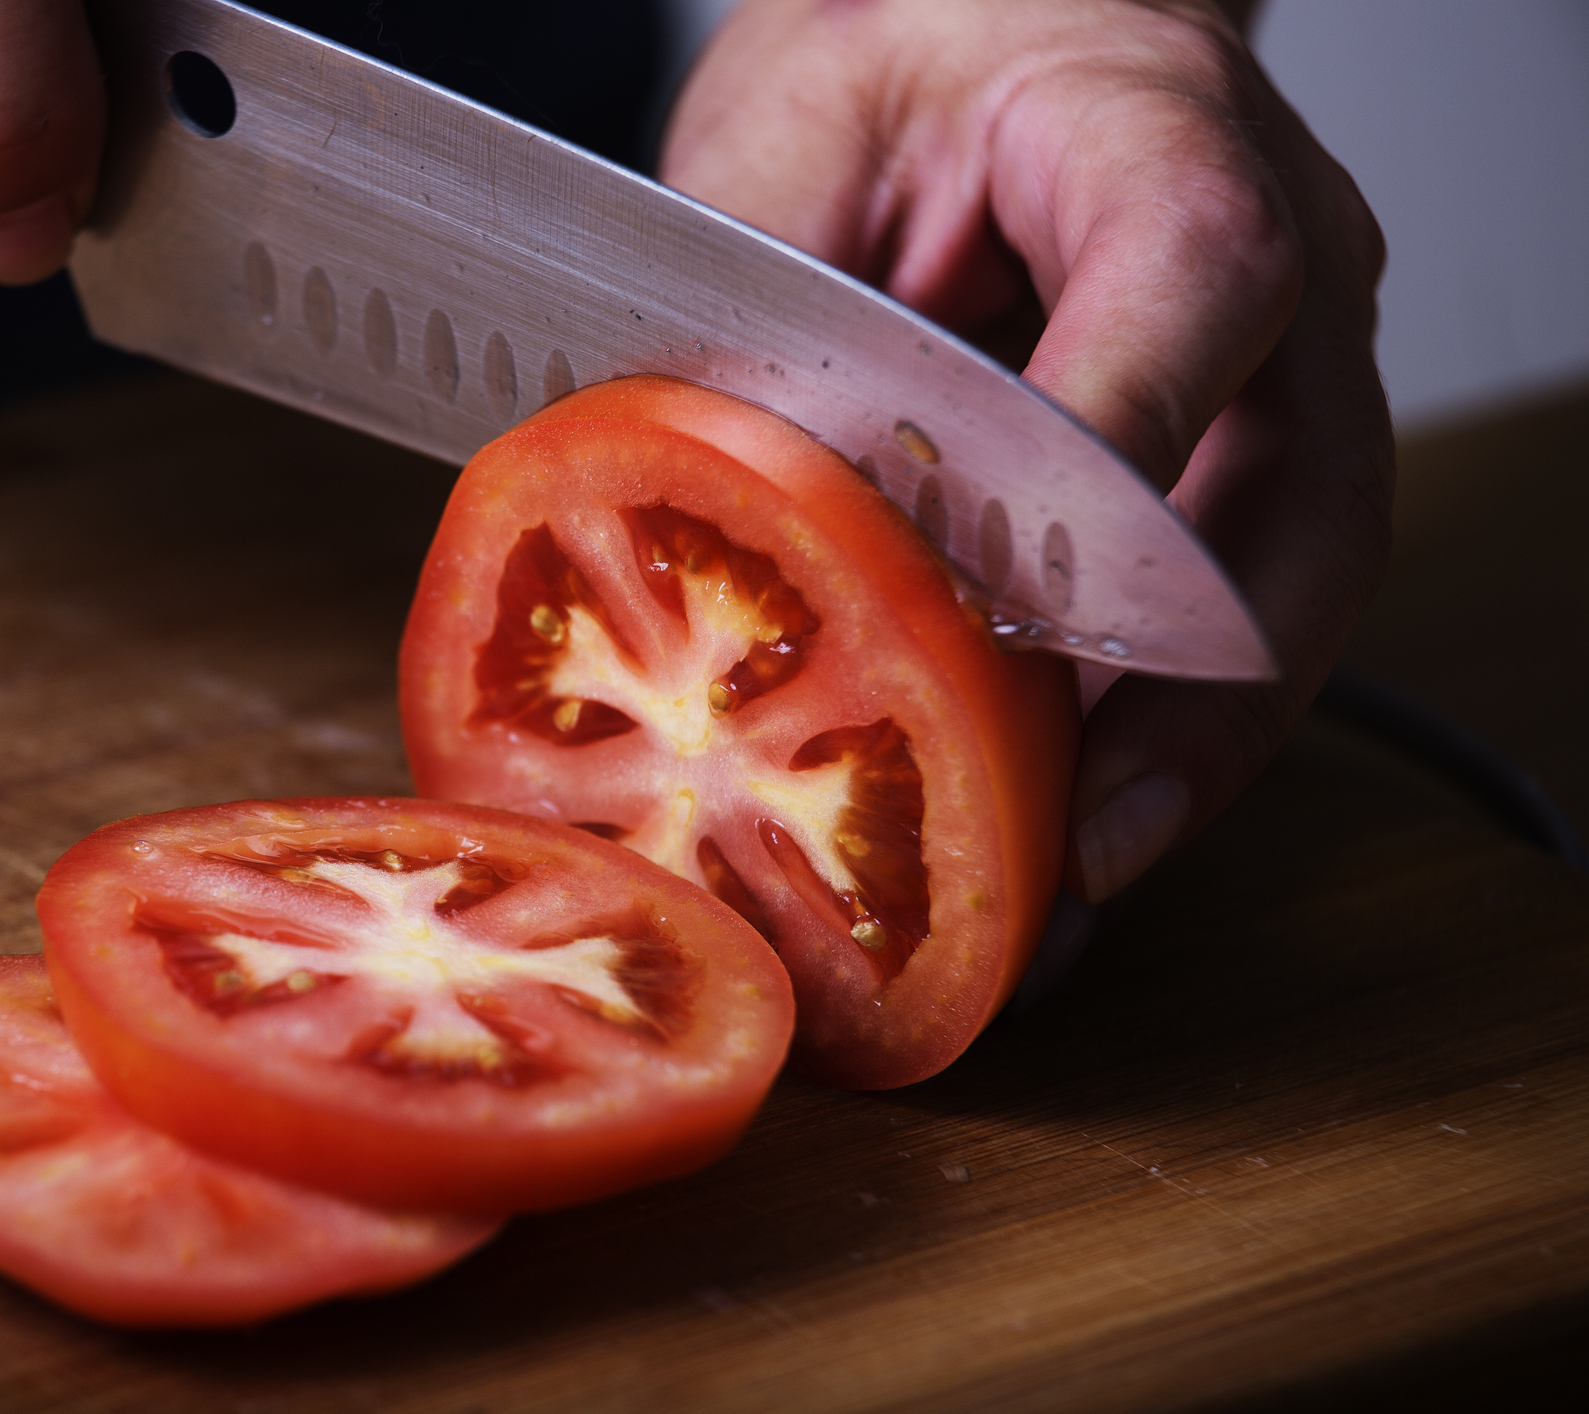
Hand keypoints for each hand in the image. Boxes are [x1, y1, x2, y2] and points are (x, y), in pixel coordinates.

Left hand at [663, 0, 1393, 902]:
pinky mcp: (1238, 463)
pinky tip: (1062, 834)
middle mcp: (1277, 278)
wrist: (989, 37)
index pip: (1189, 292)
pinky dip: (1149, 732)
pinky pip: (1228, 616)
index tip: (1002, 620)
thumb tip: (729, 502)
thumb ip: (771, 297)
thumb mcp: (795, 130)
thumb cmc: (907, 55)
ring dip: (1179, 756)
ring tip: (1063, 895)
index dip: (1104, 467)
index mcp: (1169, 145)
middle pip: (1297, 509)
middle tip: (1081, 844)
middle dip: (1191, 699)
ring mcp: (1281, 381)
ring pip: (1286, 597)